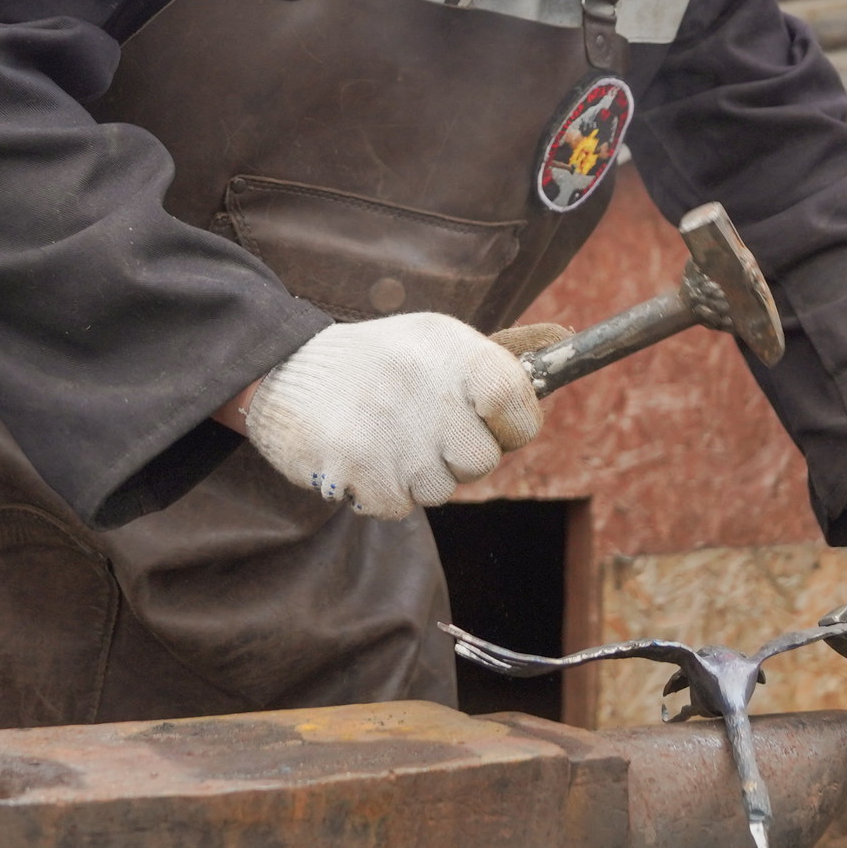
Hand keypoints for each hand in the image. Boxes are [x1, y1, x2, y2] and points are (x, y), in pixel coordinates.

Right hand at [239, 313, 542, 519]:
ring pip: (440, 489)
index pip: (517, 400)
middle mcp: (425, 385)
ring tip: (383, 437)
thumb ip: (493, 360)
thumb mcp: (433, 339)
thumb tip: (565, 345)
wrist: (281, 370)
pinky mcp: (356, 465)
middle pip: (480, 461)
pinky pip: (399, 507)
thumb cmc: (375, 363)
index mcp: (451, 348)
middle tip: (418, 429)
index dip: (512, 424)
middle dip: (454, 456)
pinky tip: (360, 458)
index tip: (490, 423)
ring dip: (415, 476)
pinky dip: (381, 493)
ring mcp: (391, 429)